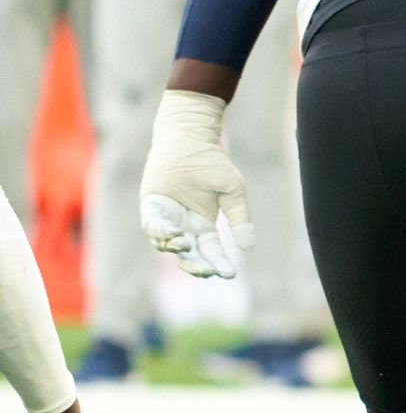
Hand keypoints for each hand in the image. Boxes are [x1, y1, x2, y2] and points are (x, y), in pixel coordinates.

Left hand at [140, 90, 252, 277]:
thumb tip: (248, 248)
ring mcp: (165, 217)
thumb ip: (239, 220)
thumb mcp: (233, 192)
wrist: (189, 139)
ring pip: (165, 244)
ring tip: (184, 244)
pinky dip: (159, 232)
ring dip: (175, 249)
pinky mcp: (150, 205)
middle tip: (204, 271)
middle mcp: (184, 225)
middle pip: (187, 255)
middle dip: (196, 266)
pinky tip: (172, 233)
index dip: (220, 263)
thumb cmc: (213, 163)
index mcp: (204, 225)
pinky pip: (151, 225)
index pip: (212, 251)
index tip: (230, 273)